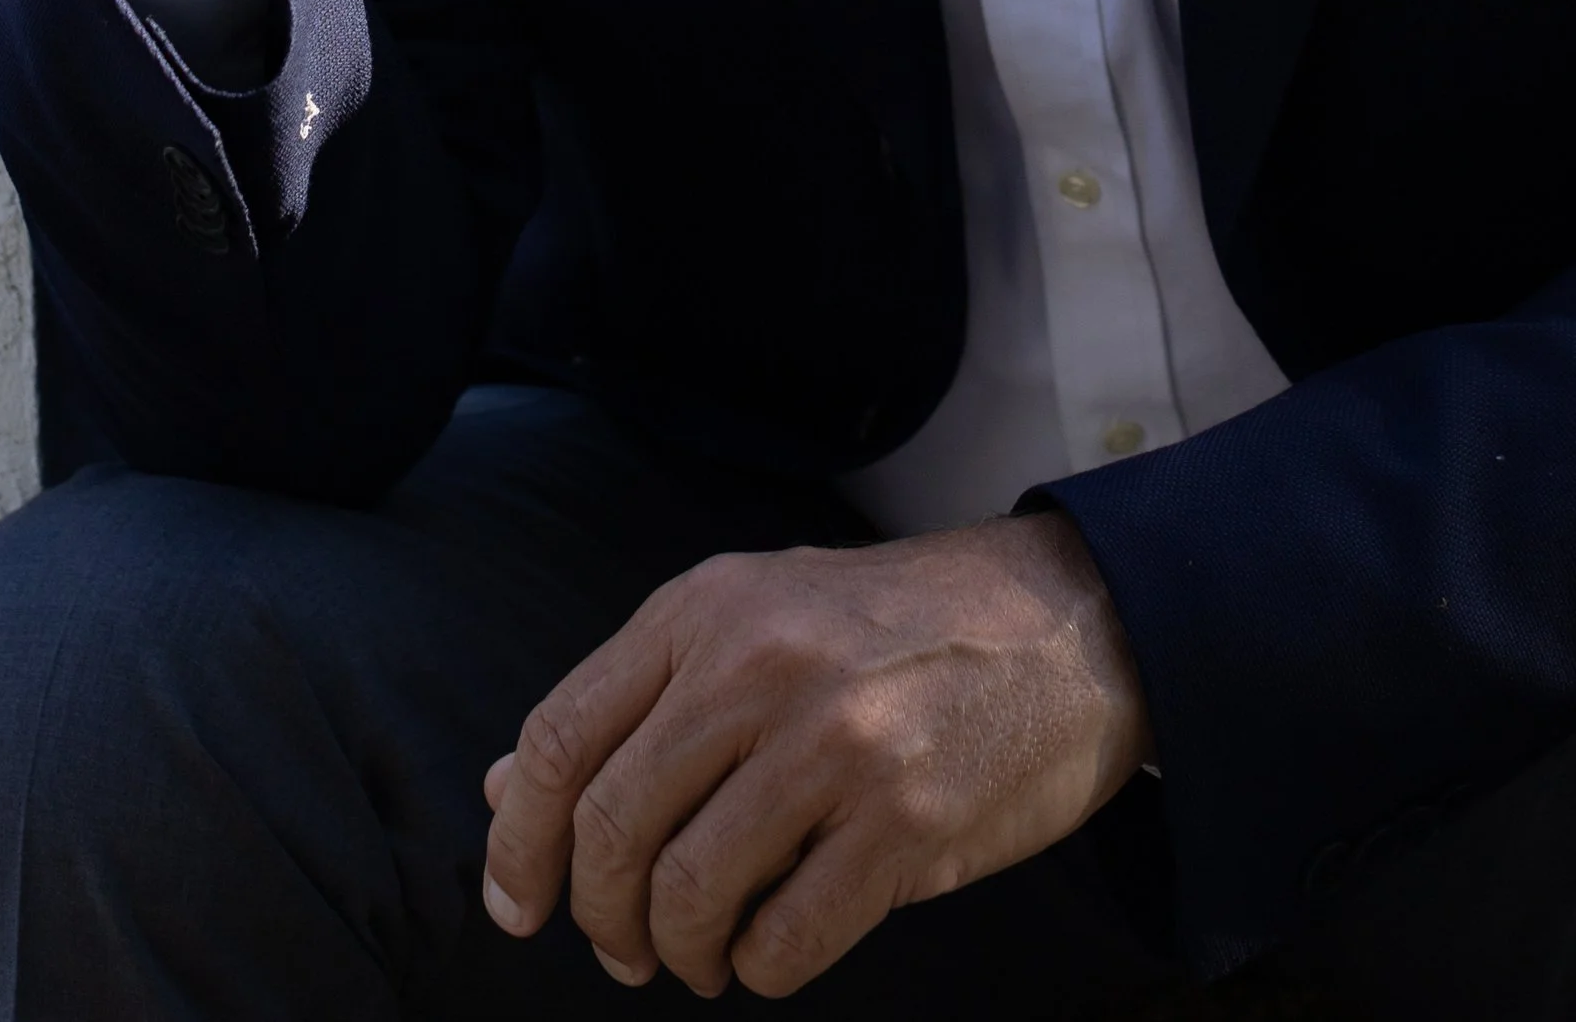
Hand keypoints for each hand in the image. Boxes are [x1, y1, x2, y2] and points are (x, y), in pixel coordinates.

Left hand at [479, 512, 1152, 999]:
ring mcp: (834, 743)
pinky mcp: (903, 823)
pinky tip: (775, 945)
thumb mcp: (757, 620)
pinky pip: (782, 943)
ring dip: (680, 953)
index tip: (516, 906)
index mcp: (708, 607)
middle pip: (612, 830)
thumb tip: (508, 792)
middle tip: (626, 949)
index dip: (519, 844)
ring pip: (688, 897)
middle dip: (600, 918)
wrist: (1067, 622)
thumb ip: (639, 701)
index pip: (559, 740)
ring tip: (704, 954)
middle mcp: (759, 664)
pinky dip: (759, 969)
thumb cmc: (896, 629)